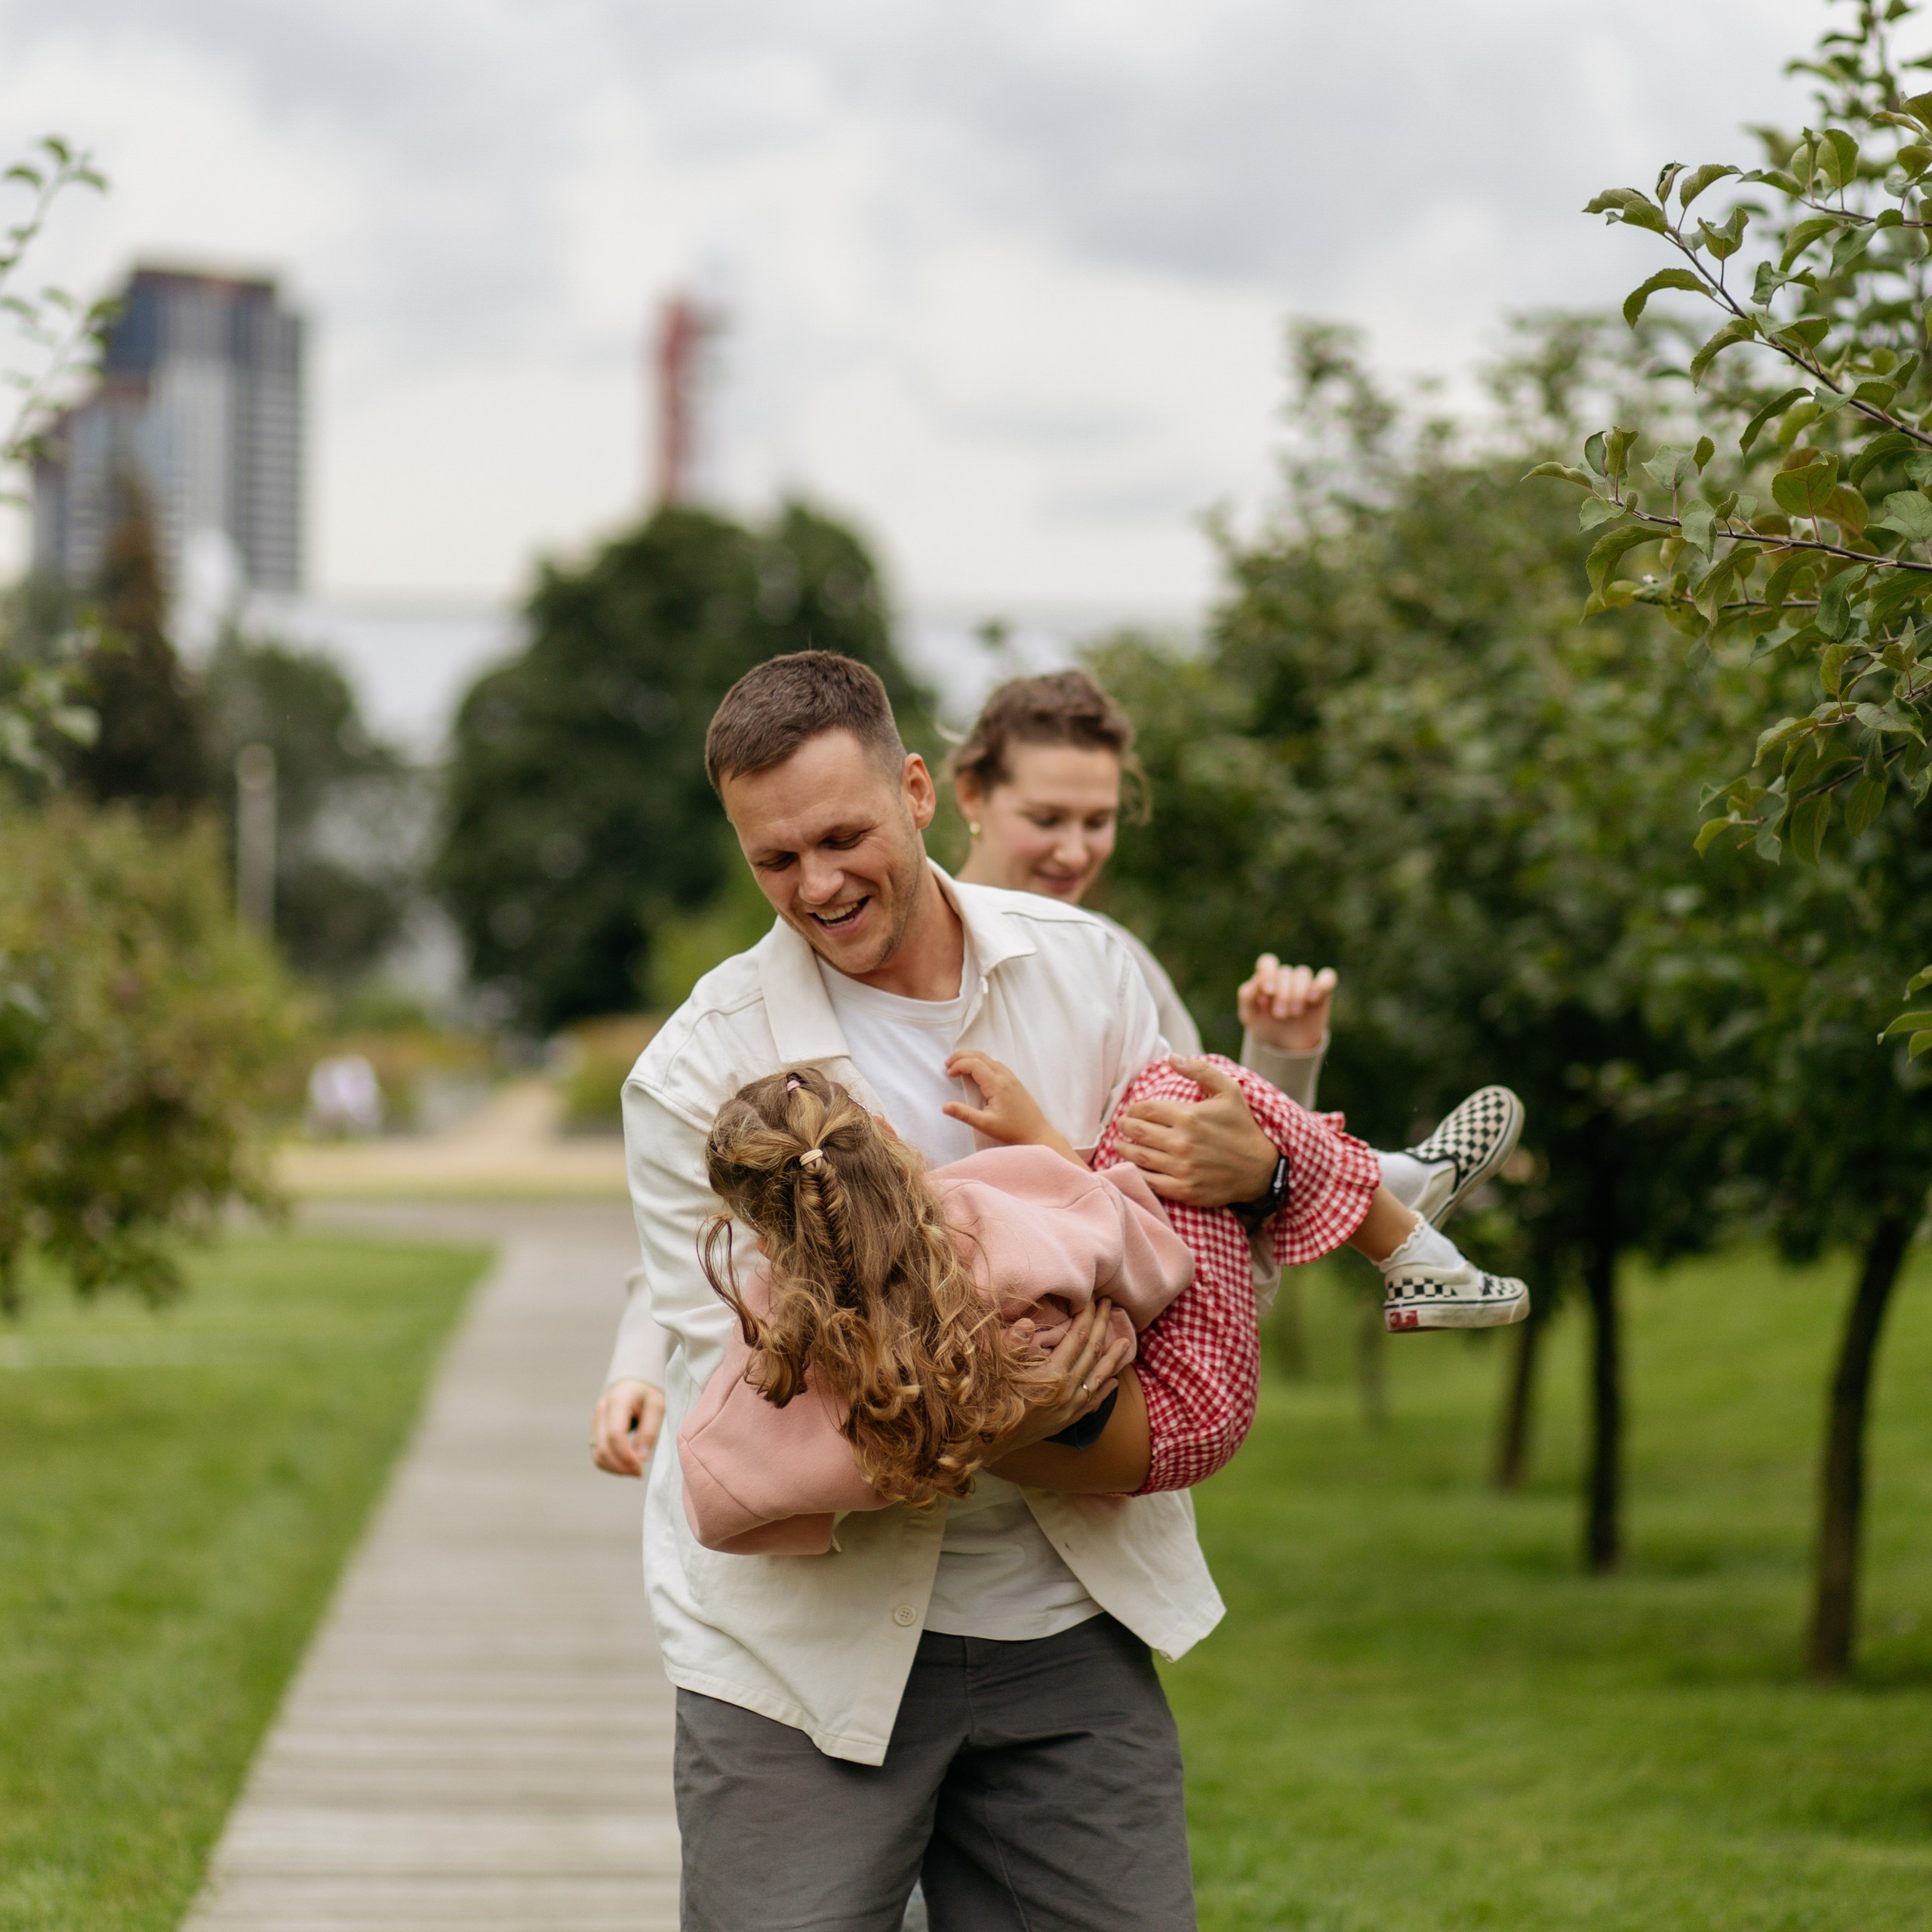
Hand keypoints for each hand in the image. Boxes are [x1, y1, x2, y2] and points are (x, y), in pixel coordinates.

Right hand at [591, 1378, 665, 1476]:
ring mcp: (594, 1421)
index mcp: (617, 1401)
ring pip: (597, 1454)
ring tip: (634, 1471)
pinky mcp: (594, 1430)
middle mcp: (601, 1411)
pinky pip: (597, 1453)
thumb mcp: (657, 1405)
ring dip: (615, 1468)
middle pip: (603, 1448)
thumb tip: (640, 1457)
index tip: (641, 1468)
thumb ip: (649, 1430)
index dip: (626, 1456)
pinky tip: (625, 1466)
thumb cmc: (647, 1393)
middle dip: (620, 1466)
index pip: (615, 1435)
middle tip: (639, 1473)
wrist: (633, 1382)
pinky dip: (610, 1464)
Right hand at [945, 1049, 1080, 1163]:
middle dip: (962, 1056)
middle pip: (981, 1056)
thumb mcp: (985, 1125)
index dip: (958, 1065)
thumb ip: (964, 1114)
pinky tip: (976, 1072)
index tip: (948, 1074)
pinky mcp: (1014, 1082)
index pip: (974, 1064)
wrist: (1037, 1133)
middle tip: (947, 1064)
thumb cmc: (1012, 1130)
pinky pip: (996, 1065)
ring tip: (958, 1066)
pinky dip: (982, 1062)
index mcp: (997, 1085)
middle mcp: (1005, 1077)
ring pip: (989, 1058)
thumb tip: (944, 1106)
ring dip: (972, 1058)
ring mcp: (1011, 1078)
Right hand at [990, 1299, 1131, 1454]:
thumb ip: (1013, 1345)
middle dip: (1102, 1326)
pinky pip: (1093, 1403)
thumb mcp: (995, 1370)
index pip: (1077, 1338)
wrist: (986, 1444)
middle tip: (1109, 1304)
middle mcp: (1068, 1392)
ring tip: (1126, 1342)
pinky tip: (1114, 1382)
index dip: (1086, 1316)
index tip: (1092, 1298)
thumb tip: (1026, 1322)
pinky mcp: (1066, 1421)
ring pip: (1099, 1378)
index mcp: (1053, 1376)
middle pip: (1092, 1353)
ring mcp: (1070, 1408)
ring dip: (1113, 1358)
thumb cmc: (988, 1403)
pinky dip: (1105, 1390)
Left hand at [1115, 1056, 1278, 1206]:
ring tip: (1119, 1145)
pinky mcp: (1184, 1190)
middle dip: (1124, 1127)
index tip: (1133, 1112)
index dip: (1133, 1109)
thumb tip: (1172, 1057)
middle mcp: (1182, 1142)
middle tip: (1122, 1126)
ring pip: (1138, 1157)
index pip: (1145, 1109)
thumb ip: (1200, 1070)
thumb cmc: (1242, 1127)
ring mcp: (1182, 1168)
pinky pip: (1148, 1182)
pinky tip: (1132, 1168)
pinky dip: (1135, 1174)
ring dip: (1123, 1149)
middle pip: (1137, 1132)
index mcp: (1189, 1116)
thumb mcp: (1229, 1091)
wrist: (1260, 1170)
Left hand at [1238, 955, 1335, 1053]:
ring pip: (1303, 974)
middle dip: (1282, 995)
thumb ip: (1247, 995)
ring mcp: (1304, 982)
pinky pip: (1327, 978)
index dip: (1268, 973)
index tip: (1268, 992)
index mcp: (1267, 977)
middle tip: (1279, 1015)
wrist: (1285, 1044)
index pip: (1267, 963)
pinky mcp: (1322, 990)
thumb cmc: (1265, 1025)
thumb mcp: (1249, 1015)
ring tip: (1295, 1013)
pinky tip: (1313, 999)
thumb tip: (1257, 979)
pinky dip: (1322, 985)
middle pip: (1285, 973)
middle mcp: (1285, 976)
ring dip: (1298, 993)